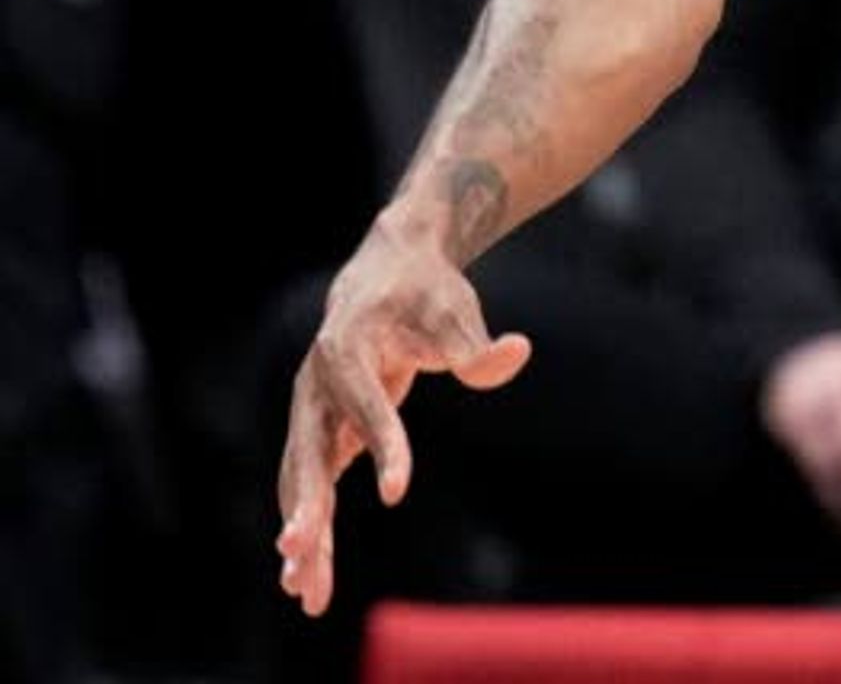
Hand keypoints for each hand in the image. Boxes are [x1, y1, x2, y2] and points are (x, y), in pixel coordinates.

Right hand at [272, 213, 533, 616]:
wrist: (386, 273)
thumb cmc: (425, 293)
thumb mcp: (454, 310)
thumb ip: (477, 344)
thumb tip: (515, 352)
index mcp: (346, 350)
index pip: (365, 405)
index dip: (383, 445)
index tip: (400, 490)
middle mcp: (316, 386)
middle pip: (307, 452)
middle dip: (304, 504)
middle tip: (299, 550)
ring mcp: (312, 413)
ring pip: (301, 482)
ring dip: (303, 536)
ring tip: (304, 594)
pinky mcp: (321, 433)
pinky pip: (309, 488)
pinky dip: (308, 527)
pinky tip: (304, 577)